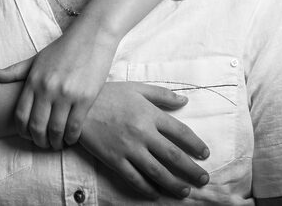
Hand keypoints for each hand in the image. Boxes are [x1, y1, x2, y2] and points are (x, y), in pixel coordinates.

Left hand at [0, 21, 116, 148]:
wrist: (92, 36)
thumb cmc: (63, 49)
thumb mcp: (36, 59)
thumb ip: (14, 71)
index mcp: (34, 81)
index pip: (21, 115)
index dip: (23, 131)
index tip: (29, 135)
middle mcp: (48, 89)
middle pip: (37, 126)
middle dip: (39, 141)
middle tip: (44, 144)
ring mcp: (67, 94)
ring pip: (56, 130)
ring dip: (56, 143)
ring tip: (58, 144)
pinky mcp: (85, 98)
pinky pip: (75, 126)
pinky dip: (71, 137)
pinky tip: (71, 137)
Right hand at [78, 82, 209, 199]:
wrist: (77, 106)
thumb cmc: (107, 94)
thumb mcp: (136, 88)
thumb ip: (162, 94)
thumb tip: (185, 100)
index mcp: (150, 114)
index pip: (180, 132)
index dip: (196, 144)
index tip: (204, 153)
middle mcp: (143, 133)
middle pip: (174, 156)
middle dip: (192, 170)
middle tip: (203, 179)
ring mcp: (129, 148)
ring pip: (158, 172)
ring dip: (175, 184)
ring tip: (185, 191)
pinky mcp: (114, 160)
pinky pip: (135, 178)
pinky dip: (148, 188)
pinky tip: (156, 194)